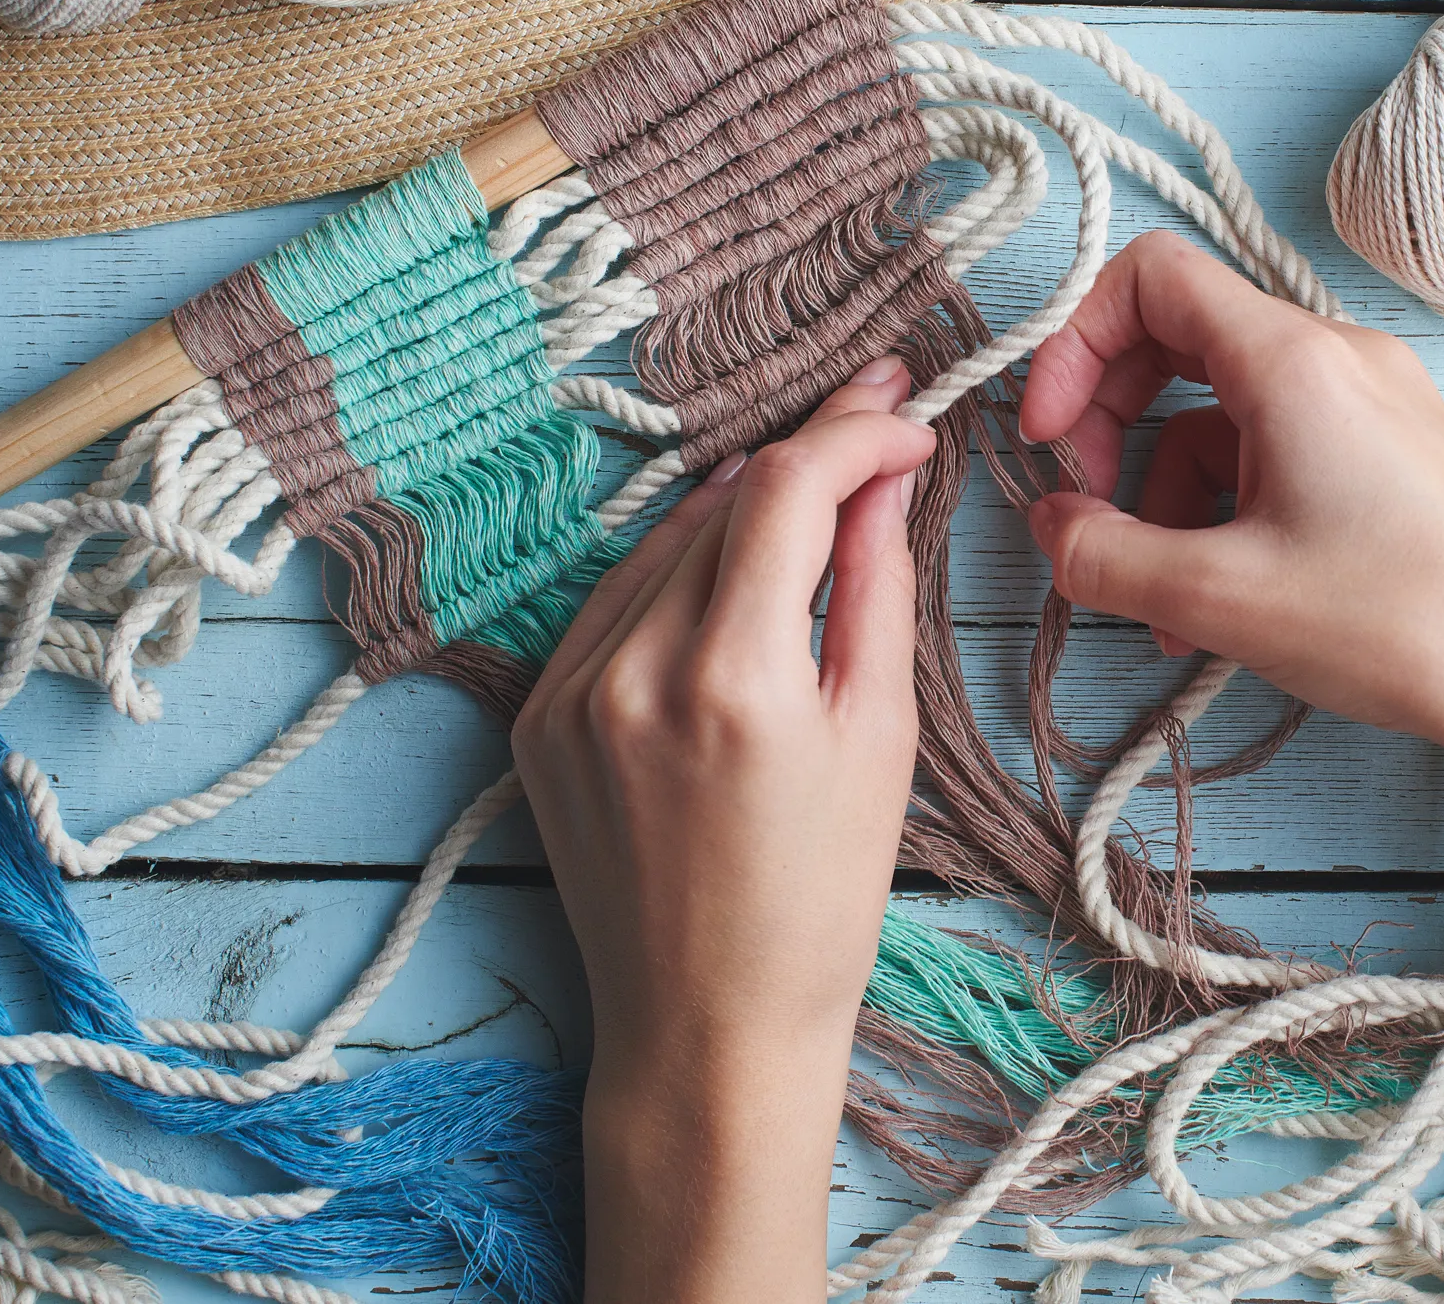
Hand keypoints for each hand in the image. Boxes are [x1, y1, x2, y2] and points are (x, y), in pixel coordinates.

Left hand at [512, 355, 934, 1303]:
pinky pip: (614, 600)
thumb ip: (875, 589)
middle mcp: (631, 671)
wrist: (707, 1028)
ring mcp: (569, 693)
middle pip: (726, 501)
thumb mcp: (879, 739)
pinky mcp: (536, 717)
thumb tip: (882, 479)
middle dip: (809, 454)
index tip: (906, 416)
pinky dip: (676, 568)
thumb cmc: (818, 902)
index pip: (787, 486)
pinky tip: (729, 567)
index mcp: (732, 679)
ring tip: (815, 492)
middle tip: (880, 424)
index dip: (854, 432)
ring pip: (665, 540)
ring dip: (742, 505)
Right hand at [1018, 230, 1443, 793]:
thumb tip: (1049, 525)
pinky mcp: (1394, 454)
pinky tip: (1221, 602)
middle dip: (1112, 423)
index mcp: (1292, 359)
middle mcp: (1337, 357)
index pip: (1149, 276)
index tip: (1048, 433)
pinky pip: (1278, 451)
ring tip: (1166, 603)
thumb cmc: (1399, 625)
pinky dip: (1230, 510)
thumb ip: (1103, 554)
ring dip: (1170, 493)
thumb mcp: (1217, 598)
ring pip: (1225, 412)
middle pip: (1180, 340)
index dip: (1073, 342)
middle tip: (1088, 512)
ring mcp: (1373, 403)